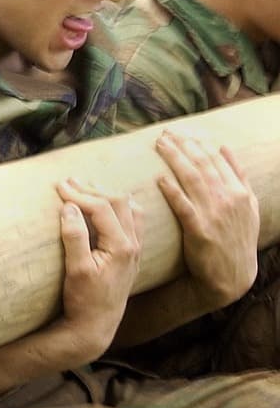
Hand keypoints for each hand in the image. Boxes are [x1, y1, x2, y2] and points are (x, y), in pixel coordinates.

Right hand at [55, 178, 143, 358]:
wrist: (96, 326)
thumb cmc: (84, 300)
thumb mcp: (76, 269)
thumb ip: (74, 236)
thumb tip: (69, 207)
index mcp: (121, 246)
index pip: (102, 207)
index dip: (79, 194)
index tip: (58, 187)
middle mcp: (133, 244)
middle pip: (118, 202)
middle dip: (91, 188)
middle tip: (68, 182)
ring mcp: (135, 249)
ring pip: (128, 208)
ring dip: (106, 194)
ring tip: (85, 187)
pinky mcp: (130, 255)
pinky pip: (132, 220)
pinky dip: (119, 206)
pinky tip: (107, 205)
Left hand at [156, 130, 258, 310]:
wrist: (232, 275)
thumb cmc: (235, 239)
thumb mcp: (247, 207)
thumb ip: (239, 177)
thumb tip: (225, 148)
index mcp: (240, 192)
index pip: (217, 160)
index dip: (198, 143)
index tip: (181, 131)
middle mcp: (229, 199)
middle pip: (203, 164)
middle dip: (184, 145)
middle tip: (165, 133)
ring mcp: (215, 214)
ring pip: (193, 179)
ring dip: (175, 159)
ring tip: (160, 145)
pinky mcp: (200, 230)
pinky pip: (184, 206)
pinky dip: (173, 190)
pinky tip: (160, 179)